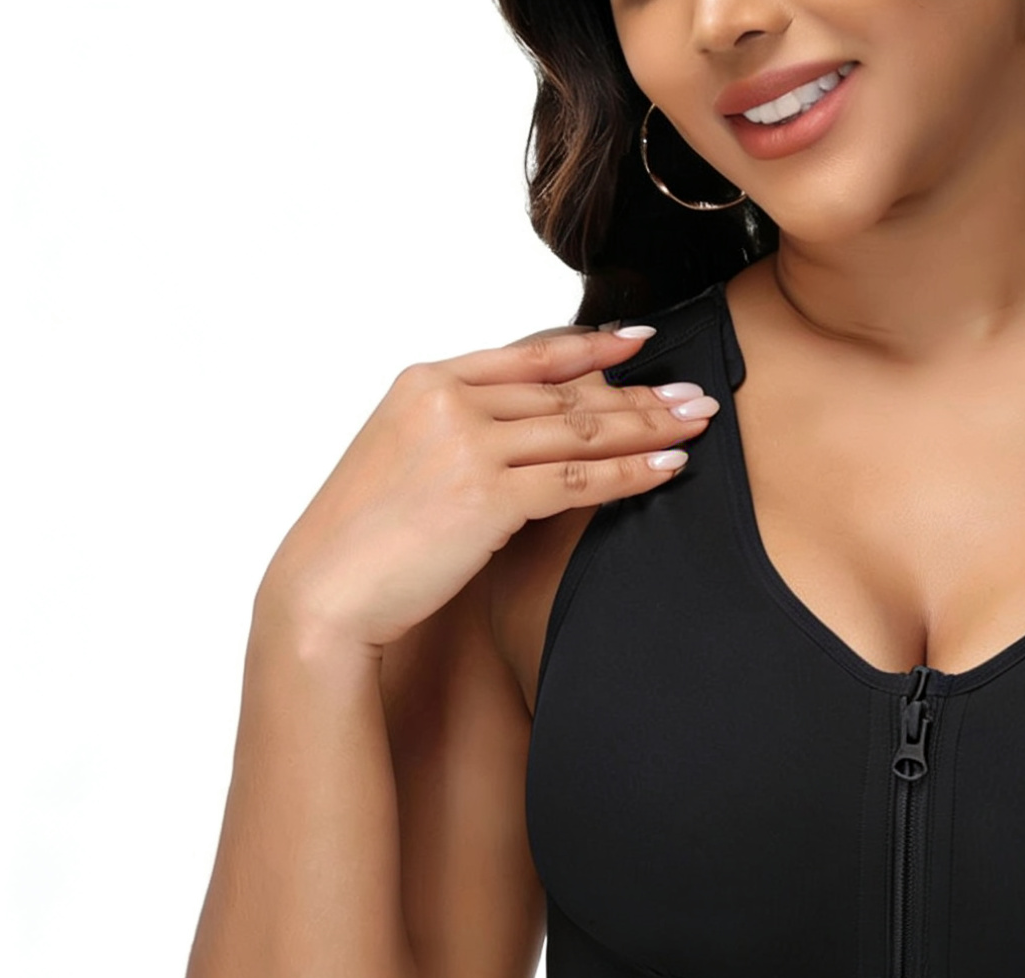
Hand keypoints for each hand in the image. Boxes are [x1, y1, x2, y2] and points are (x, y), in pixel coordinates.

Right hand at [257, 322, 717, 652]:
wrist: (326, 590)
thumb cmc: (361, 539)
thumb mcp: (401, 460)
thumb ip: (453, 432)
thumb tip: (512, 437)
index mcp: (424, 381)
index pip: (526, 356)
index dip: (590, 346)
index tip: (638, 341)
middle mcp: (448, 401)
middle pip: (565, 392)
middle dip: (639, 391)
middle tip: (696, 392)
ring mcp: (468, 445)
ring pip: (580, 430)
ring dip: (648, 425)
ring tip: (698, 422)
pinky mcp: (488, 497)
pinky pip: (578, 480)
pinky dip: (630, 473)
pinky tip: (669, 468)